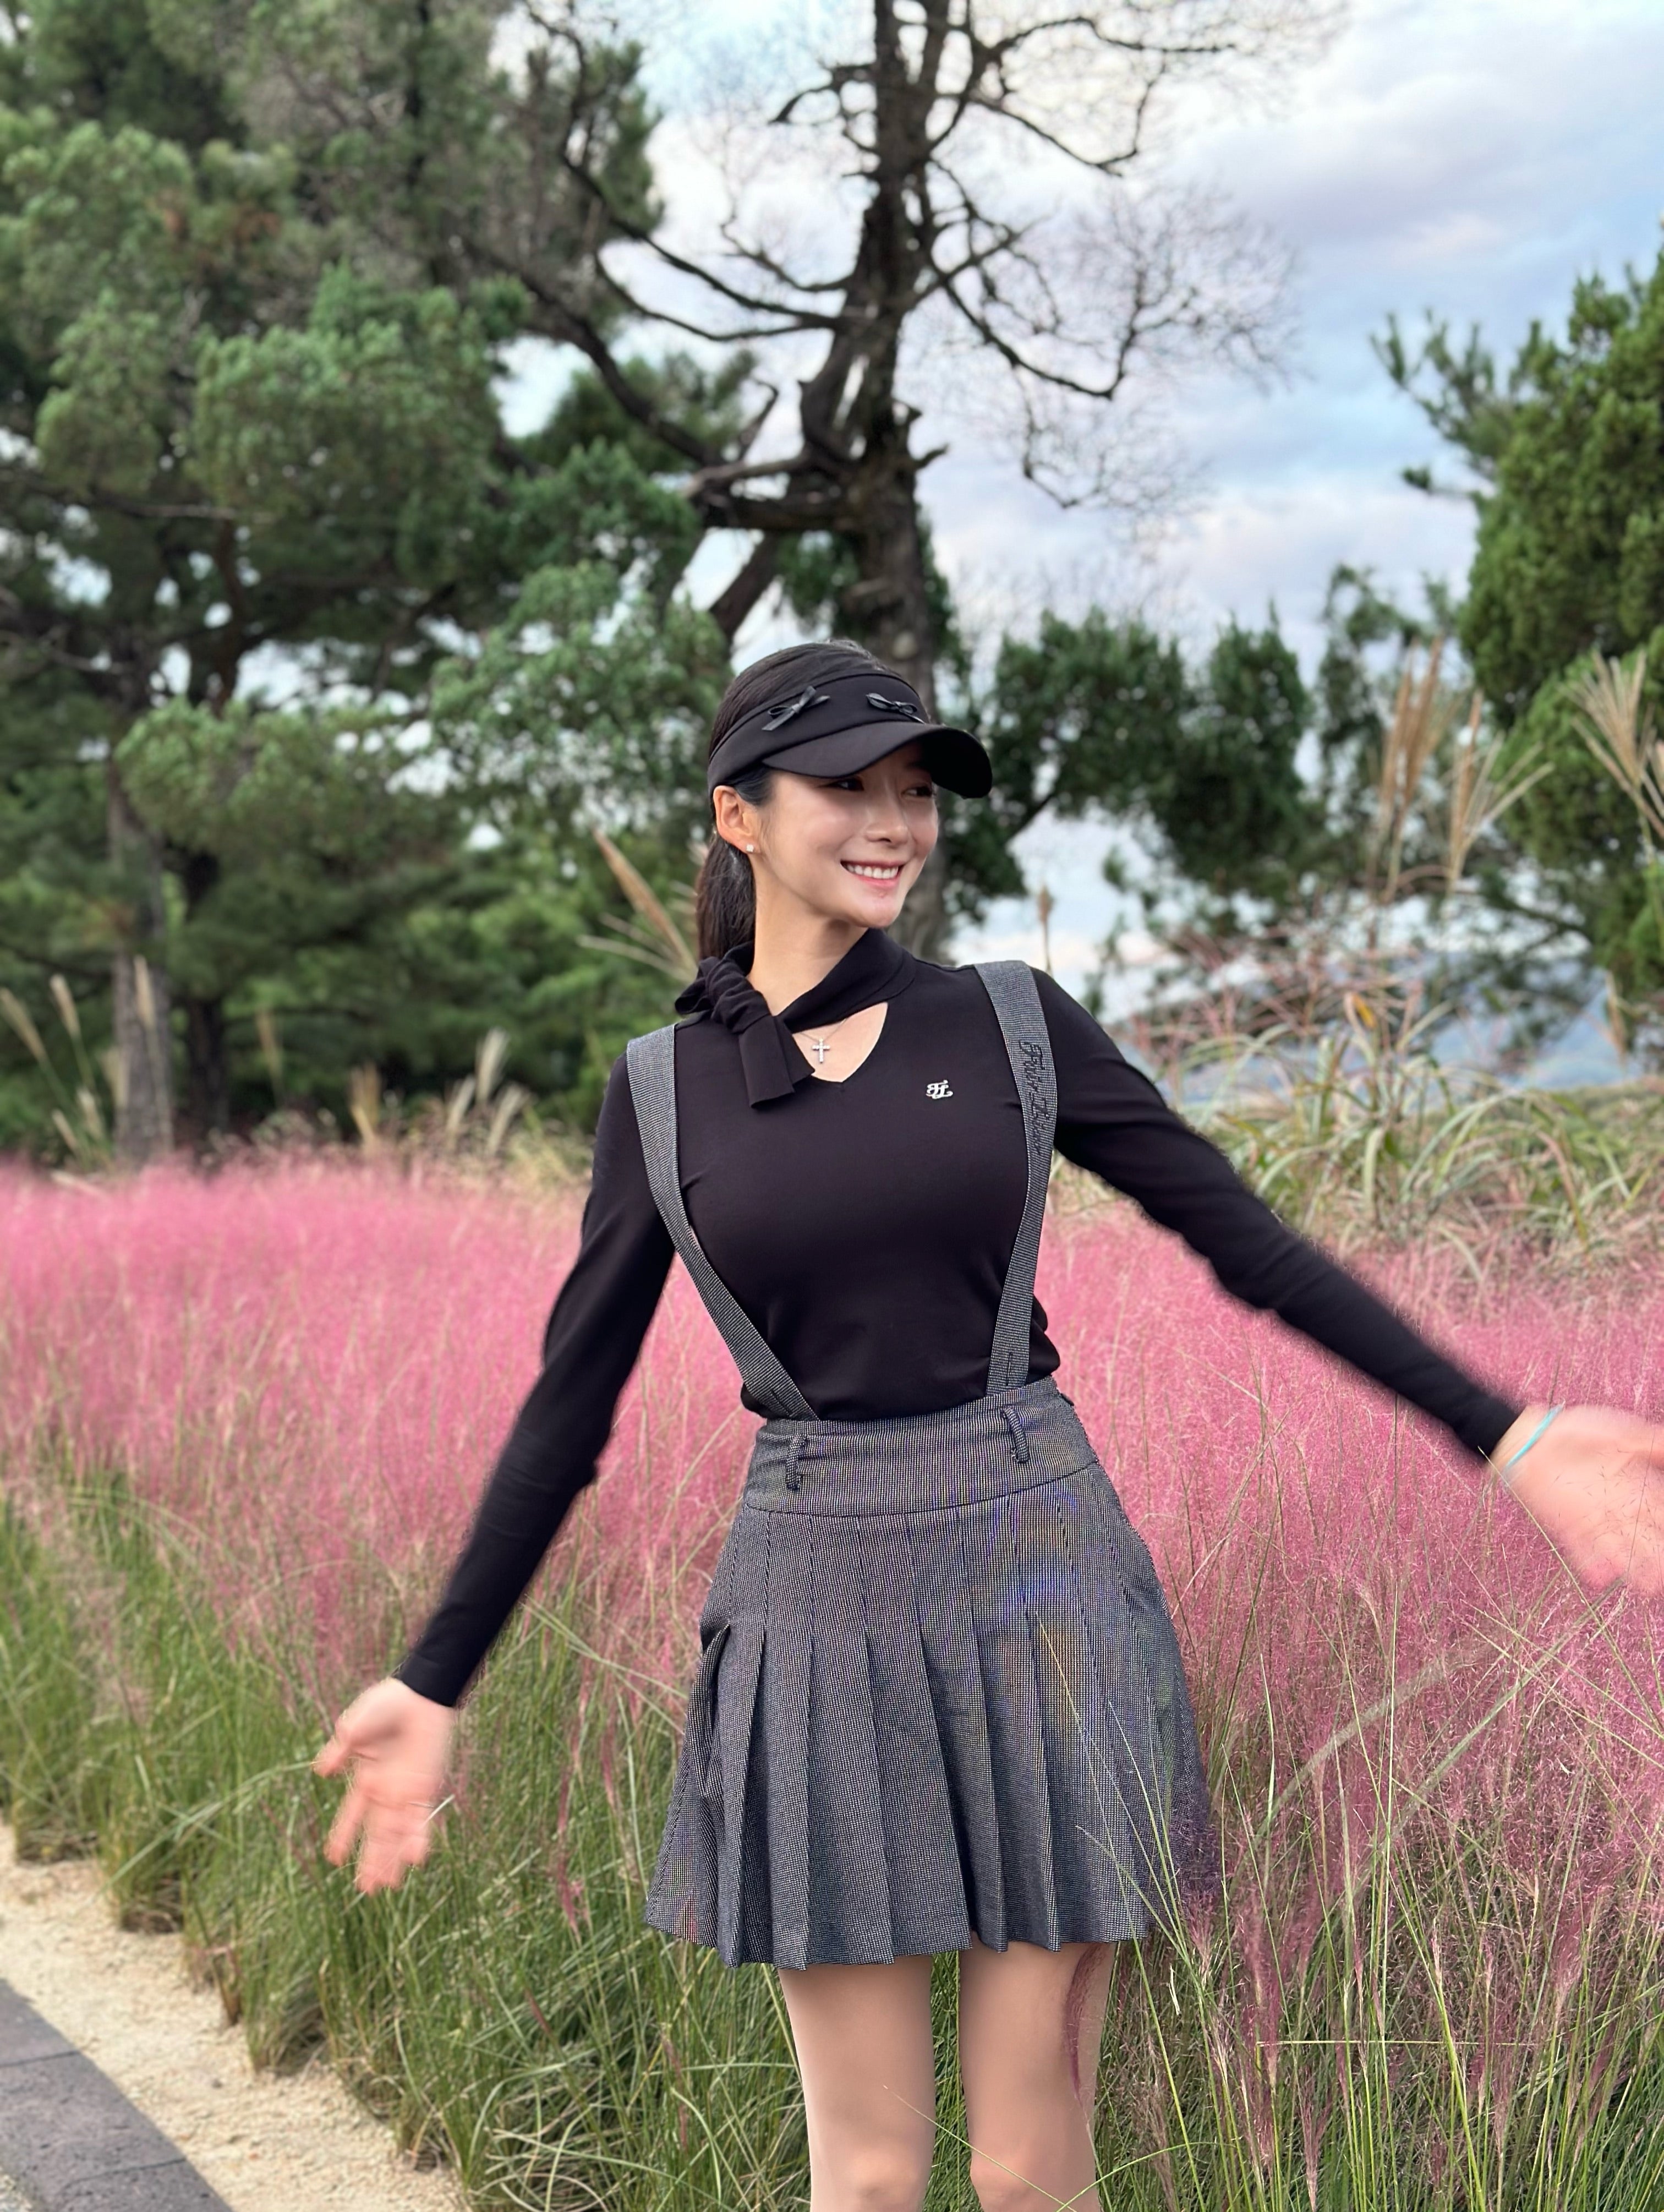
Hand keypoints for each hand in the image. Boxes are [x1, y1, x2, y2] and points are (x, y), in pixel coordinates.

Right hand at [313, 1677, 456, 1893]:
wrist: (422, 1694)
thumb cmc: (388, 1705)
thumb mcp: (357, 1724)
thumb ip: (342, 1748)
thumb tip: (321, 1771)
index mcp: (366, 1778)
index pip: (352, 1814)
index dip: (343, 1836)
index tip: (333, 1858)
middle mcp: (385, 1790)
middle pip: (376, 1833)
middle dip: (370, 1860)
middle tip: (365, 1890)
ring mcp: (407, 1790)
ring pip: (397, 1833)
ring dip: (392, 1858)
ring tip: (386, 1887)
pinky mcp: (427, 1785)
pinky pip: (422, 1817)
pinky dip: (419, 1837)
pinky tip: (416, 1858)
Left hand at [1491, 1402, 1663, 1597]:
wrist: (1531, 1439)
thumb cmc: (1576, 1432)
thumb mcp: (1619, 1434)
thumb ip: (1650, 1443)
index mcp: (1634, 1485)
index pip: (1659, 1511)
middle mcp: (1617, 1506)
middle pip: (1644, 1536)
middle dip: (1655, 1554)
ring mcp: (1592, 1517)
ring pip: (1617, 1547)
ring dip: (1631, 1568)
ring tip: (1648, 1587)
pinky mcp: (1567, 1524)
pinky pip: (1580, 1548)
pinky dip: (1588, 1563)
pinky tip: (1601, 1579)